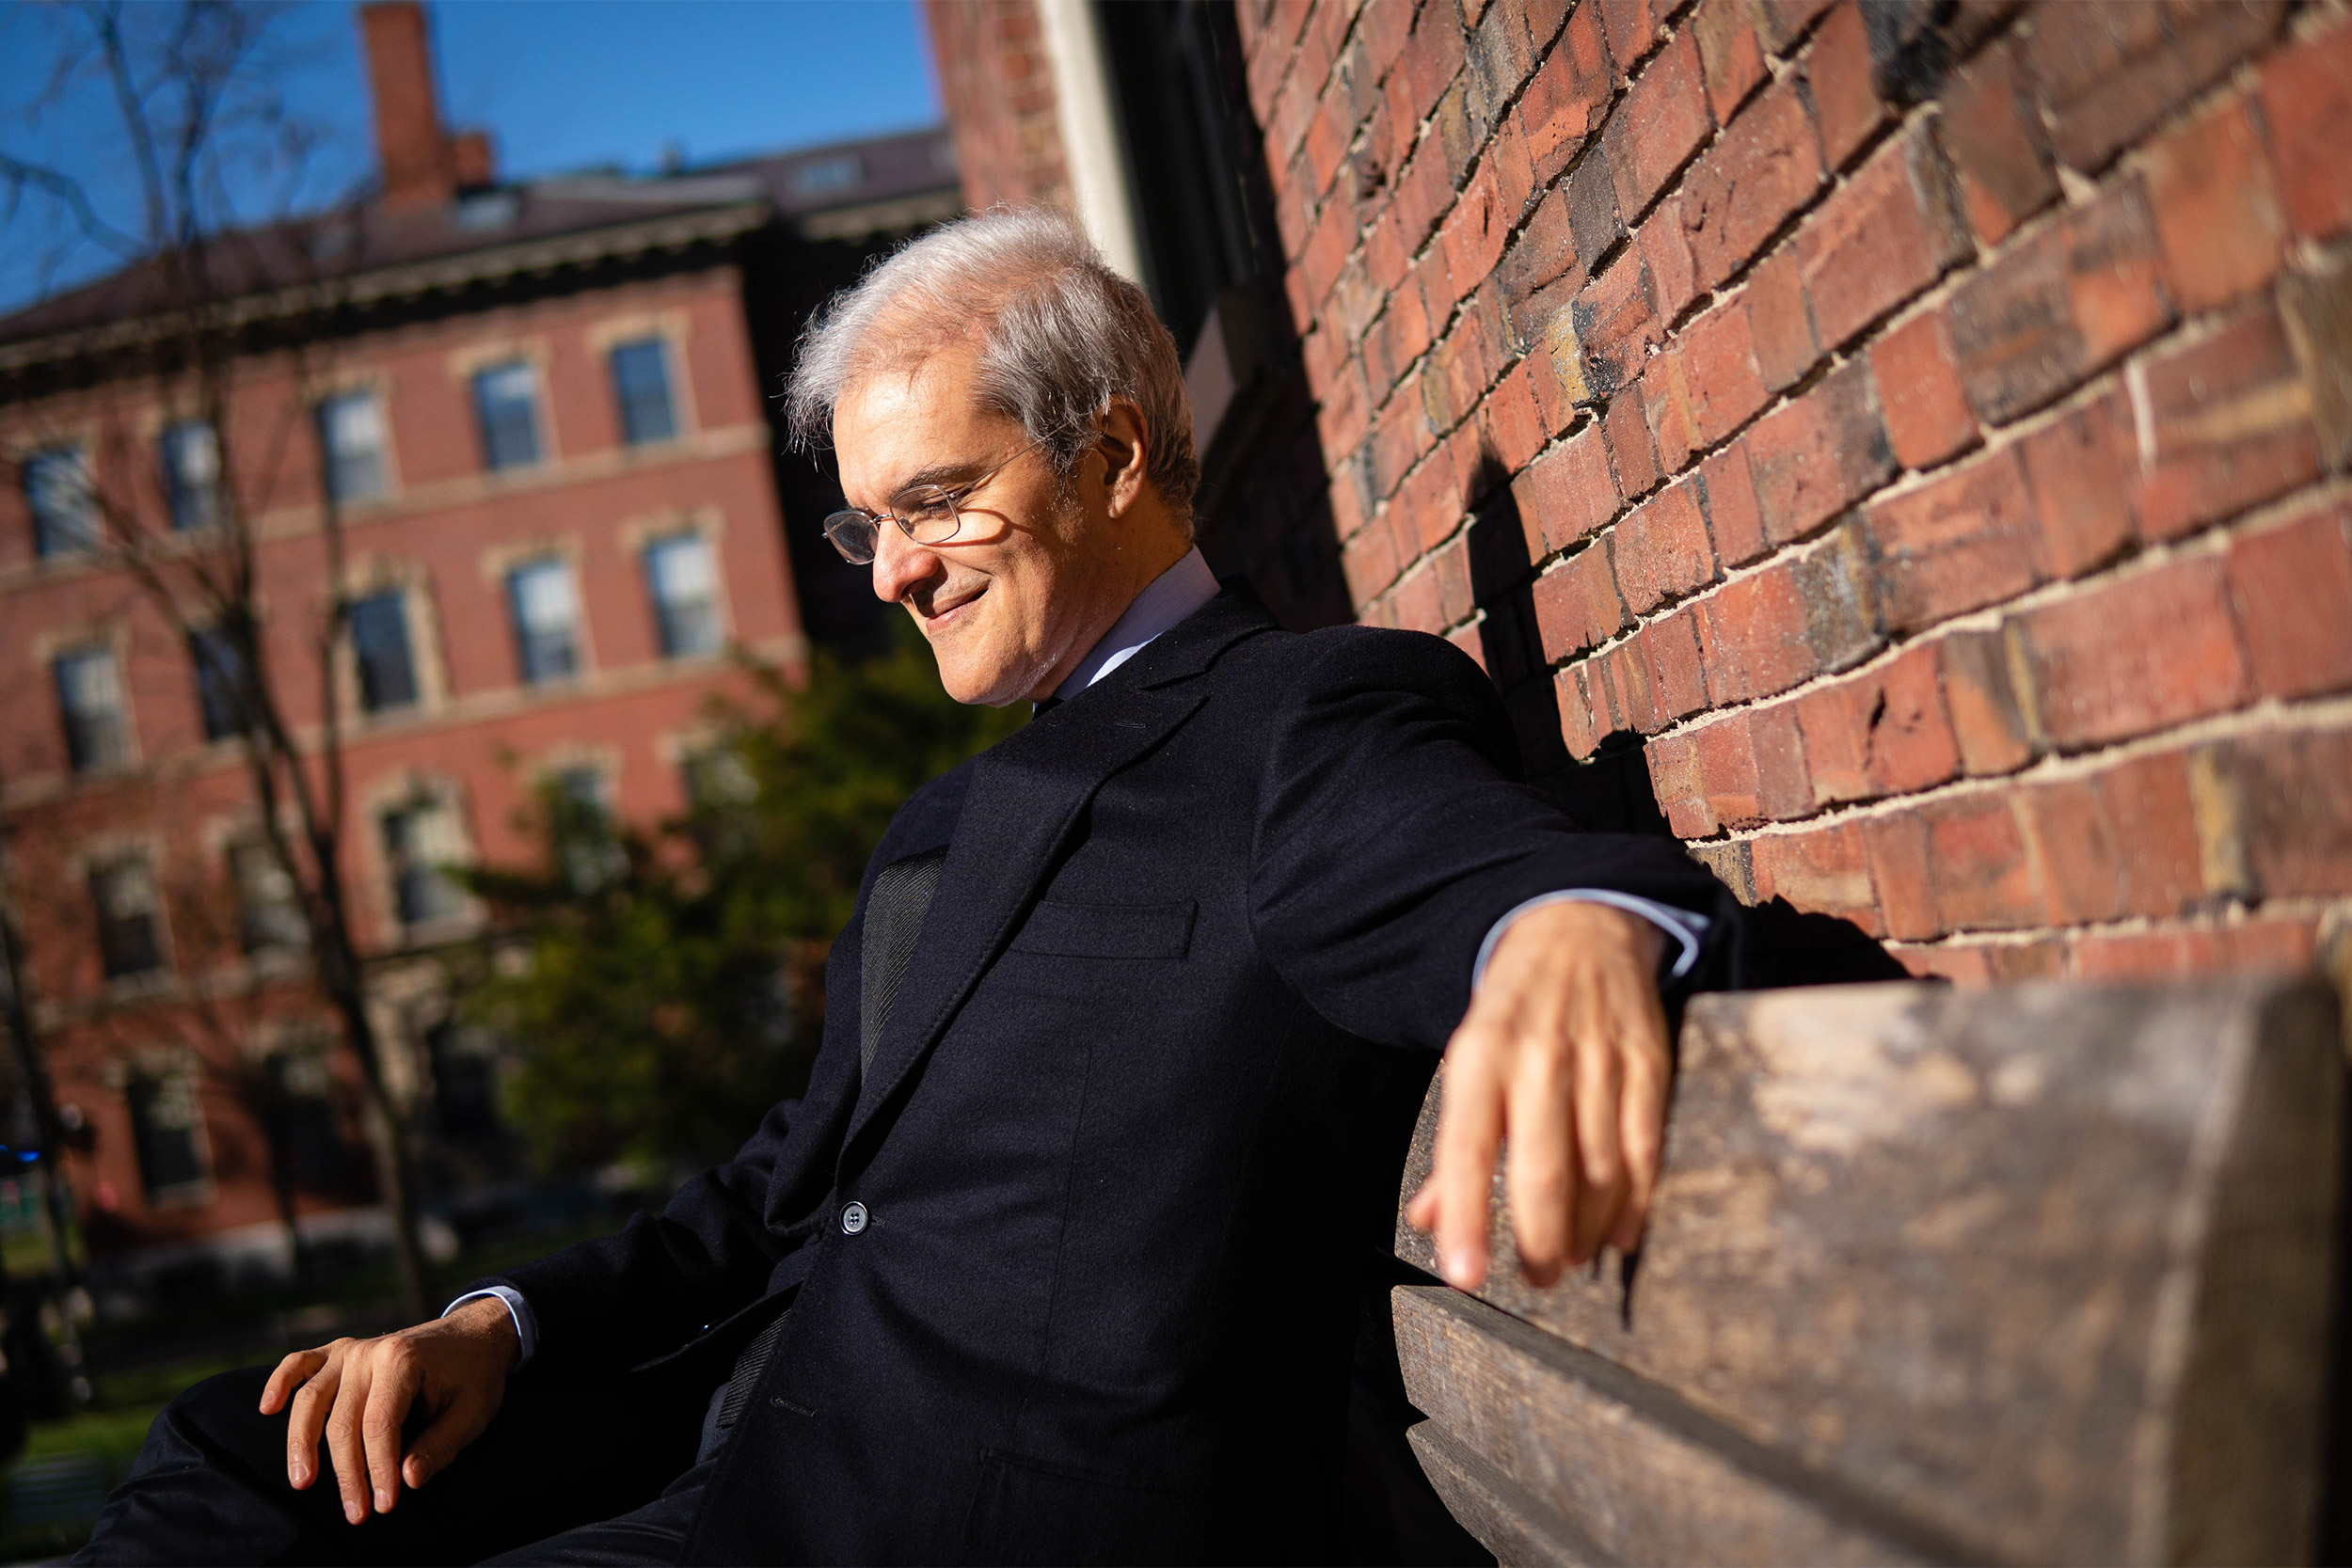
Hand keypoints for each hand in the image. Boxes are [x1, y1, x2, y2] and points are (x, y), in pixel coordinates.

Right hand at [259, 1295, 517, 1523]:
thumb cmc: (474, 1376)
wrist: (475, 1333)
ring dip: (301, 1444)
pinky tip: (267, 1409)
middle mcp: (370, 1352)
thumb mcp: (473, 1413)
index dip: (378, 1470)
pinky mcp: (339, 1351)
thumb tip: (406, 1479)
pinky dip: (279, 1382)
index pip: (380, 1426)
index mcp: (403, 1360)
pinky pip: (299, 1363)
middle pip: (343, 1421)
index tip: (384, 1506)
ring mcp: (351, 1350)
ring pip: (311, 1400)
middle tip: (356, 1514)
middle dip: (348, 1473)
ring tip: (302, 1483)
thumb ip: (441, 1446)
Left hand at [1405, 901, 1670, 1289]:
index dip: (1467, 1219)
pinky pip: (1646, 1149)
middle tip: (1535, 1279)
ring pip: (1599, 1171)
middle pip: (1544, 1173)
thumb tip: (1429, 1222)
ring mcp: (1599, 1059)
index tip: (1465, 1277)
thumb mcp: (1465, 1061)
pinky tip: (1618, 1235)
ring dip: (1585, 1232)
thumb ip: (1451, 1146)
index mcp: (1479, 1054)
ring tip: (1569, 1260)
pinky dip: (1635, 1204)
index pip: (1466, 1149)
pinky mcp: (1648, 1061)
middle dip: (1539, 1243)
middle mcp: (1538, 1057)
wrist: (1579, 923)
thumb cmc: (1511, 1012)